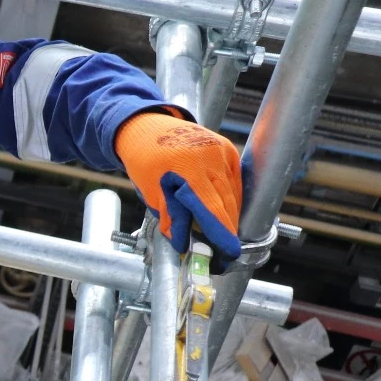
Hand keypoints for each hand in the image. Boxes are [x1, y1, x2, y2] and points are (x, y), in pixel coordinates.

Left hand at [115, 111, 242, 262]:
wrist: (147, 127)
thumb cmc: (145, 160)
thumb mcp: (152, 193)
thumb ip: (172, 218)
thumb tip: (186, 244)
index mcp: (189, 168)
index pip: (212, 208)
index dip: (222, 234)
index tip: (229, 253)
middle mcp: (211, 157)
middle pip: (227, 203)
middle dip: (226, 230)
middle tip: (223, 254)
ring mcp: (223, 151)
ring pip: (233, 194)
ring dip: (229, 216)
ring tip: (222, 237)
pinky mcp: (228, 149)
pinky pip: (234, 182)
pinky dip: (230, 199)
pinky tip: (224, 212)